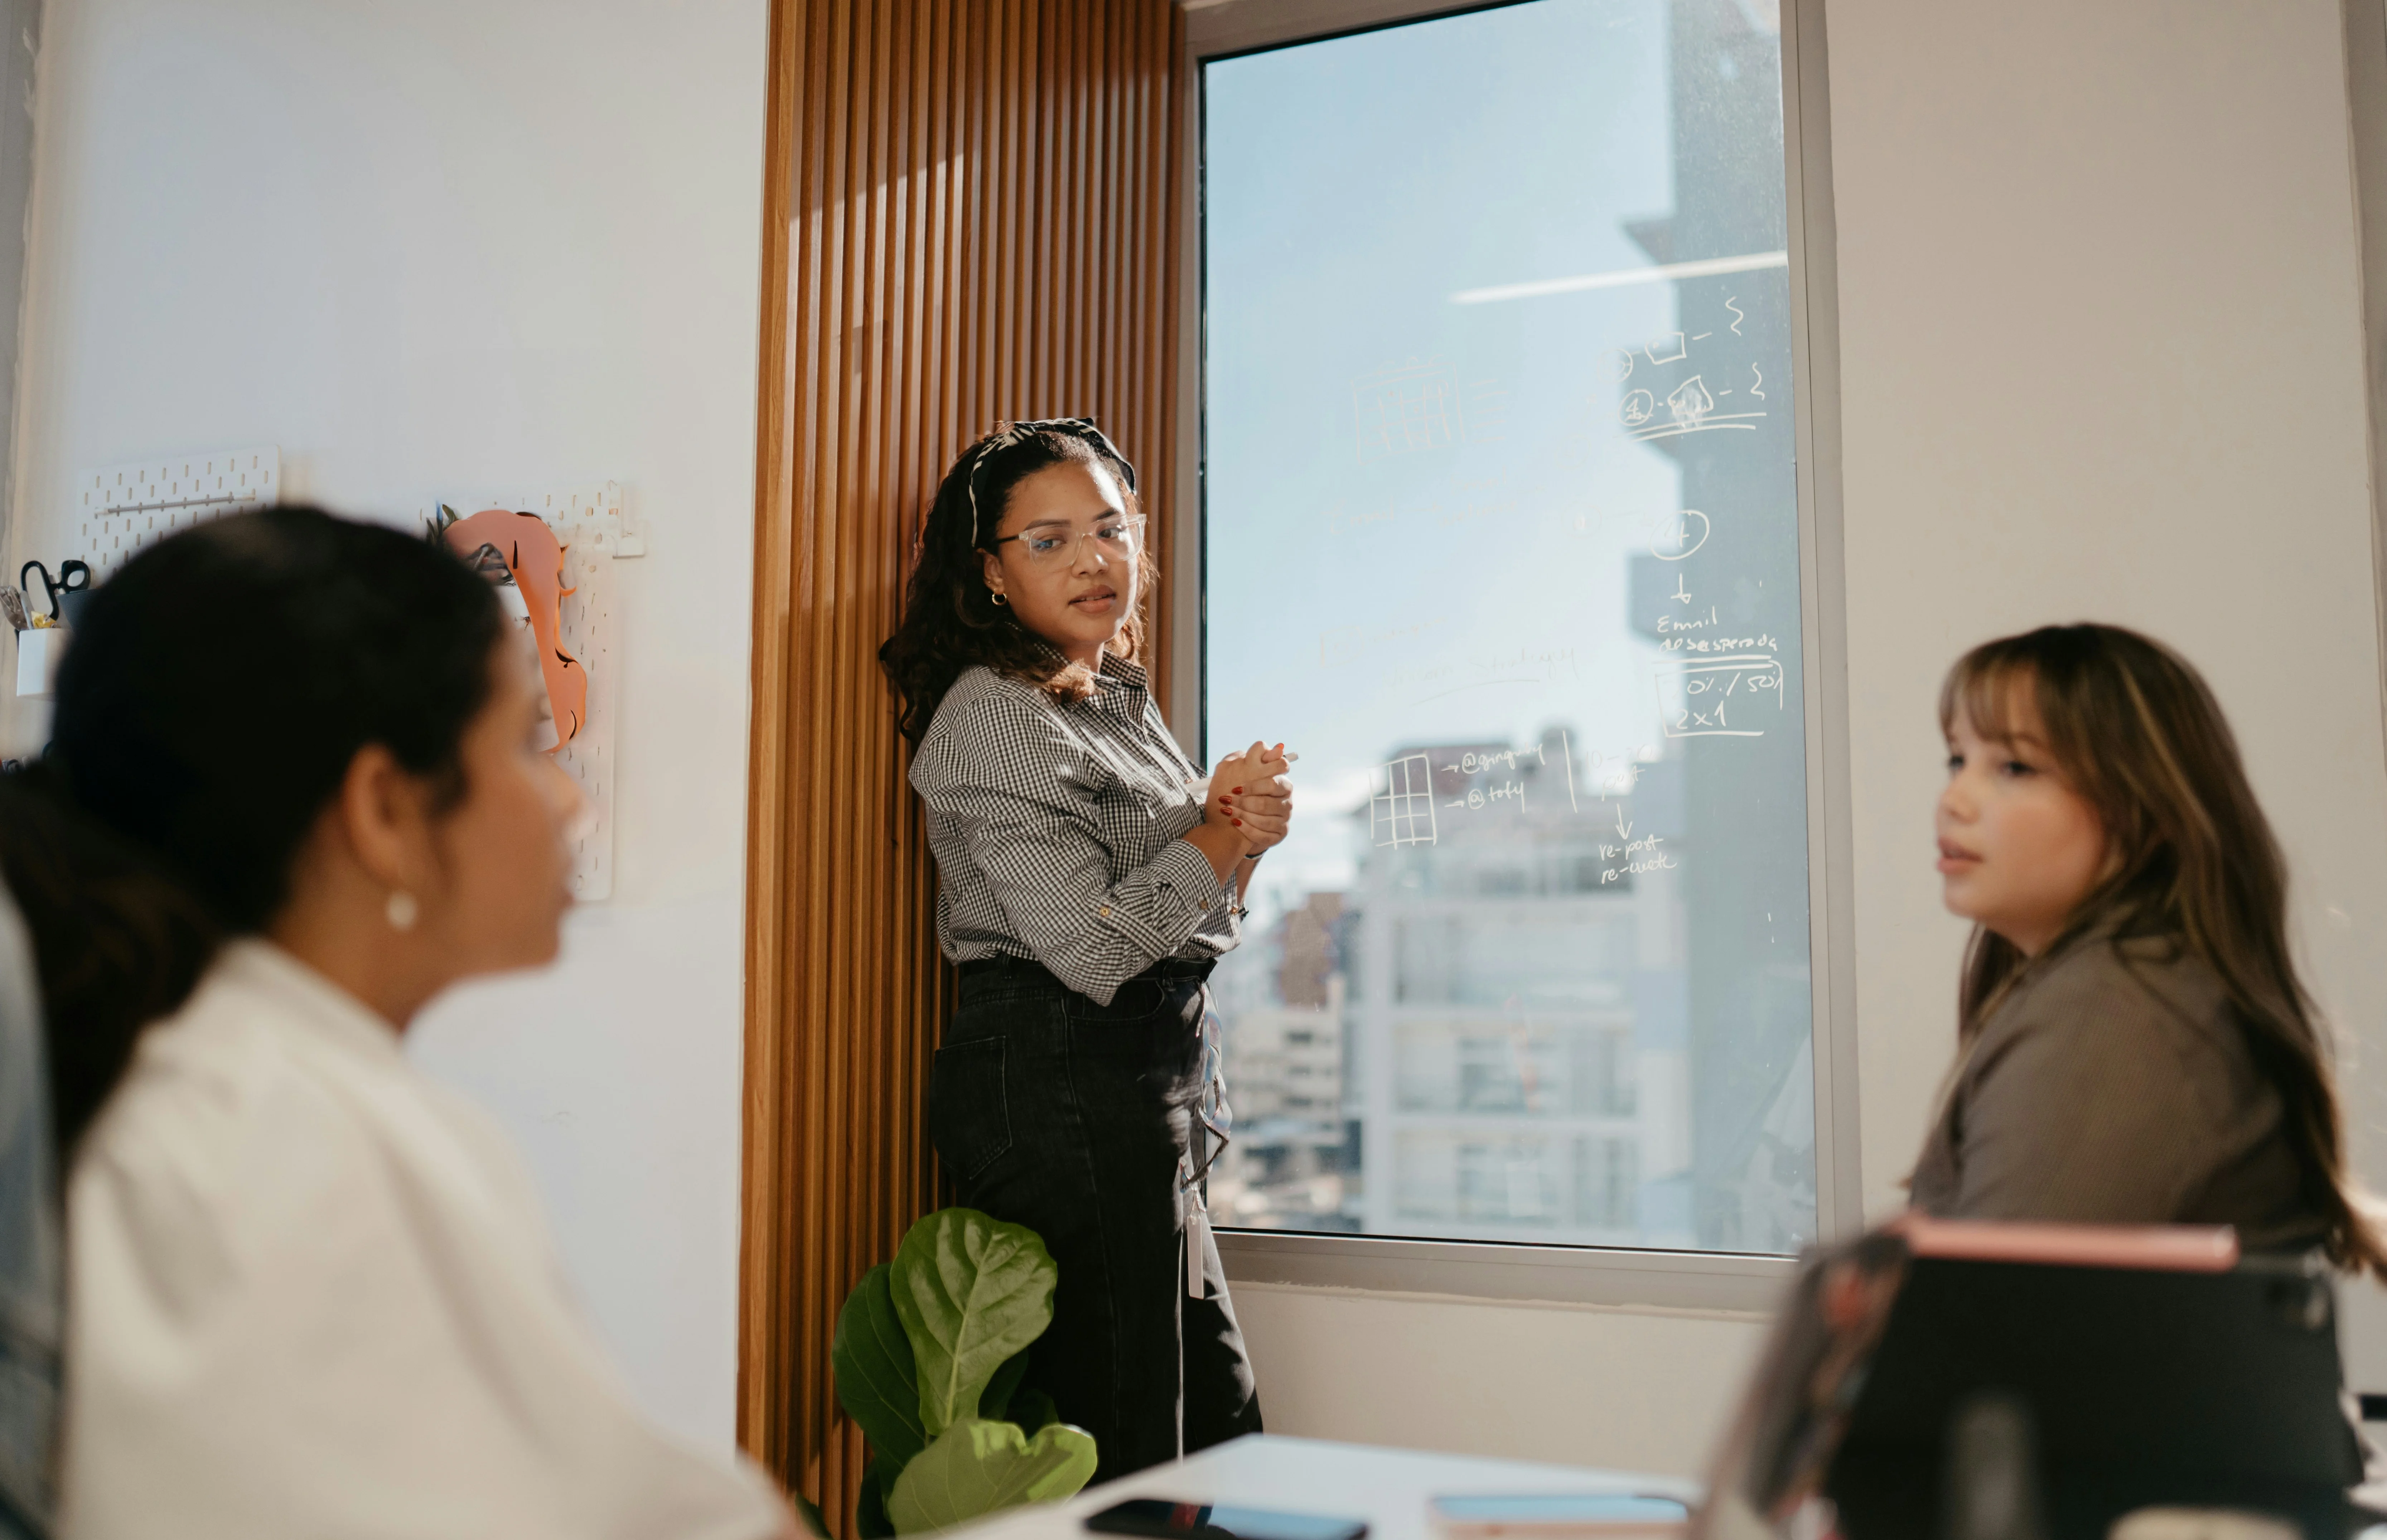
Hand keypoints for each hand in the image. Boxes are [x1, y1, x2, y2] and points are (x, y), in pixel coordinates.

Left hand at [1207, 740, 1292, 857]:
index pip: (1274, 783)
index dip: (1255, 785)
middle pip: (1267, 802)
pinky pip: (1264, 835)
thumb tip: (1278, 747)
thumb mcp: (1243, 770)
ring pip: (1265, 819)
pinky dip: (1247, 829)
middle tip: (1228, 800)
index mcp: (1281, 784)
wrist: (1233, 821)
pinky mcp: (1279, 835)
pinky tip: (1236, 824)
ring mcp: (1284, 820)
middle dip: (1245, 802)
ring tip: (1228, 812)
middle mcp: (1286, 802)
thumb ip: (1258, 757)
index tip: (1236, 788)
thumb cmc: (1239, 793)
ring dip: (1243, 815)